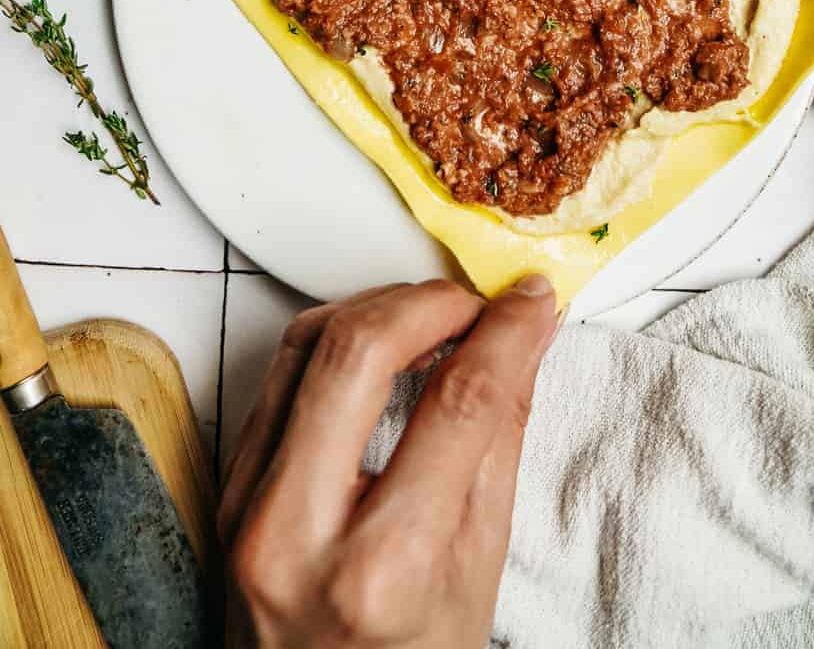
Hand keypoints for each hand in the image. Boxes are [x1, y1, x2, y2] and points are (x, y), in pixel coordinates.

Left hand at [220, 275, 558, 647]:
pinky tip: (383, 343)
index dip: (504, 333)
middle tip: (478, 302)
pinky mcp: (225, 491)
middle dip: (431, 302)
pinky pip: (278, 378)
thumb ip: (498, 440)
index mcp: (381, 569)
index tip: (530, 301)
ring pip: (306, 346)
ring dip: (381, 308)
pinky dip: (337, 341)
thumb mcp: (479, 571)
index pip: (457, 404)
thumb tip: (523, 337)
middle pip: (359, 352)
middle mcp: (296, 533)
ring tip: (436, 316)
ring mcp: (246, 510)